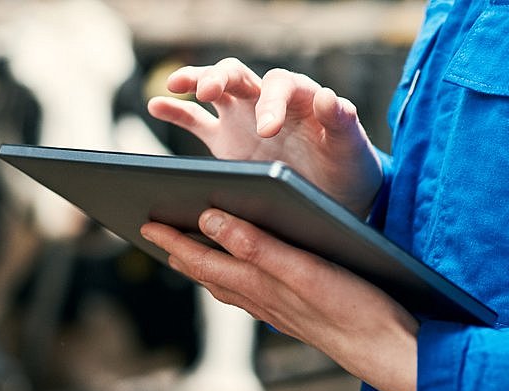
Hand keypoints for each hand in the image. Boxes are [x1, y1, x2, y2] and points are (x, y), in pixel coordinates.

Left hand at [141, 208, 418, 390]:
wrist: (392, 352)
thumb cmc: (352, 310)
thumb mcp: (302, 269)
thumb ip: (254, 244)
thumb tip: (208, 221)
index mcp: (257, 284)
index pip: (201, 259)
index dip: (171, 240)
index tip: (144, 223)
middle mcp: (261, 299)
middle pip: (208, 273)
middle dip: (179, 252)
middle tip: (153, 235)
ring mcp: (279, 309)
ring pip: (228, 286)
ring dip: (204, 268)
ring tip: (185, 254)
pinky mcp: (298, 312)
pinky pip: (252, 294)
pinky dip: (234, 280)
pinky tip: (242, 279)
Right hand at [148, 59, 381, 216]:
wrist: (337, 197)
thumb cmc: (349, 169)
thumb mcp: (351, 149)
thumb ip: (341, 122)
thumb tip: (327, 95)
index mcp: (301, 98)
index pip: (280, 85)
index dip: (271, 102)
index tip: (267, 130)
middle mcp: (268, 101)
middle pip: (238, 75)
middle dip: (220, 78)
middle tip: (208, 90)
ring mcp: (243, 119)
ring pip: (213, 90)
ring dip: (194, 82)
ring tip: (175, 85)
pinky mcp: (226, 142)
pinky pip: (196, 121)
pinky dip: (175, 111)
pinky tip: (156, 105)